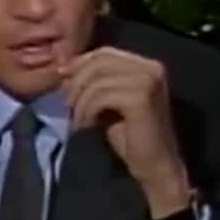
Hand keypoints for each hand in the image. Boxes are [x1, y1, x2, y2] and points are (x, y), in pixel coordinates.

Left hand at [59, 47, 191, 215]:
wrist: (156, 167)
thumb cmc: (133, 137)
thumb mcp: (111, 102)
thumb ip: (97, 82)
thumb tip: (66, 69)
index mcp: (147, 66)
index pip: (105, 52)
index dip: (80, 64)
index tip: (63, 81)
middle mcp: (152, 68)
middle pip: (100, 61)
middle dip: (77, 82)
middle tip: (68, 106)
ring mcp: (149, 81)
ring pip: (98, 80)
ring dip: (81, 101)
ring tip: (78, 120)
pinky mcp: (142, 98)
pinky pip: (102, 96)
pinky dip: (88, 111)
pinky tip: (87, 126)